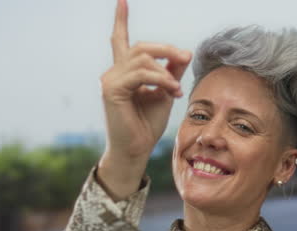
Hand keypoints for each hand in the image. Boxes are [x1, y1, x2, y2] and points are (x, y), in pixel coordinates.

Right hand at [98, 0, 190, 198]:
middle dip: (166, 49)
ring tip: (178, 88)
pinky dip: (160, 79)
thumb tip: (183, 54)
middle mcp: (114, 72)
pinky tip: (172, 91)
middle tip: (186, 58)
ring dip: (166, 71)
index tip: (122, 0)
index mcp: (124, 72)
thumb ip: (171, 72)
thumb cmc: (148, 125)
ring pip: (143, 59)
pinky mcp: (112, 90)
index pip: (120, 40)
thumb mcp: (165, 93)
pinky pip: (141, 74)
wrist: (137, 150)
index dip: (120, 20)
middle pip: (142, 47)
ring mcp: (110, 80)